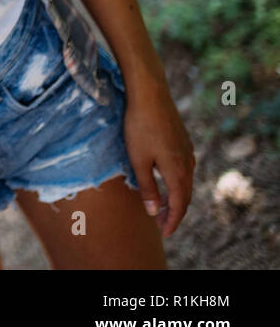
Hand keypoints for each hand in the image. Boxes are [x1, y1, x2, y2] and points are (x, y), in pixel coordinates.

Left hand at [123, 78, 195, 237]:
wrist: (150, 93)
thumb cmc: (139, 126)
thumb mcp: (138, 159)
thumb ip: (146, 187)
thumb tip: (154, 211)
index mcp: (178, 171)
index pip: (179, 204)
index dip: (172, 221)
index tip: (163, 233)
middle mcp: (188, 163)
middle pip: (184, 195)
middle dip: (174, 213)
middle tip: (162, 225)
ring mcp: (187, 151)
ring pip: (185, 182)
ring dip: (176, 197)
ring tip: (163, 208)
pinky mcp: (183, 141)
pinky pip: (183, 169)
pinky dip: (176, 182)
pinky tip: (167, 181)